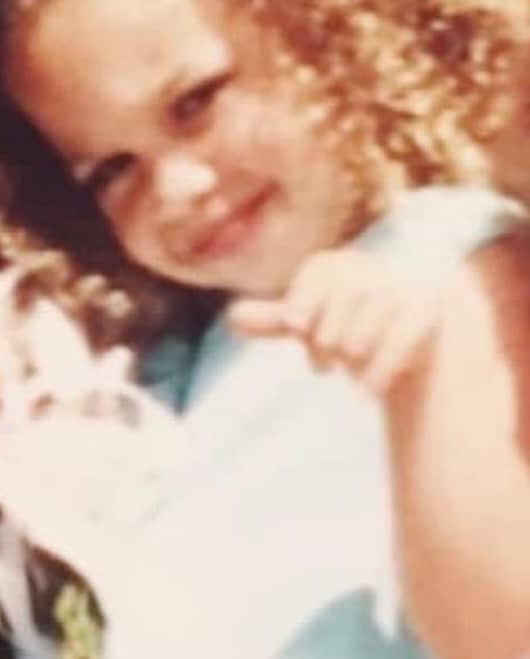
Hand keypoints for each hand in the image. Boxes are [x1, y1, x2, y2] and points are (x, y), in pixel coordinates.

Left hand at [228, 249, 439, 395]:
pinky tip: (365, 393)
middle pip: (334, 309)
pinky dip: (377, 374)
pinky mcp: (426, 316)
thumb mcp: (309, 320)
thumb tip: (232, 317)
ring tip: (351, 367)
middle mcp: (371, 272)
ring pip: (359, 337)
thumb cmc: (349, 321)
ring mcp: (401, 293)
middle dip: (324, 342)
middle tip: (326, 359)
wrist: (411, 333)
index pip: (318, 275)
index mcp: (338, 265)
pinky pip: (397, 346)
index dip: (302, 303)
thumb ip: (273, 319)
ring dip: (351, 359)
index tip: (295, 327)